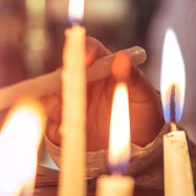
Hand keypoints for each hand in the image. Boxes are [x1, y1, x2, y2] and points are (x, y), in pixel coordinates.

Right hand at [42, 37, 162, 149]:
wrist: (141, 146)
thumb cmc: (144, 114)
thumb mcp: (144, 96)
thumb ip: (133, 78)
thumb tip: (122, 57)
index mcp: (102, 67)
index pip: (88, 50)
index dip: (81, 51)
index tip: (85, 60)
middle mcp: (83, 82)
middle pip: (62, 74)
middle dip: (60, 83)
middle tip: (69, 95)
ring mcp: (72, 104)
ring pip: (51, 98)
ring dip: (55, 107)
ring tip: (67, 118)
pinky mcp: (65, 125)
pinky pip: (51, 124)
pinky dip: (55, 128)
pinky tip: (66, 134)